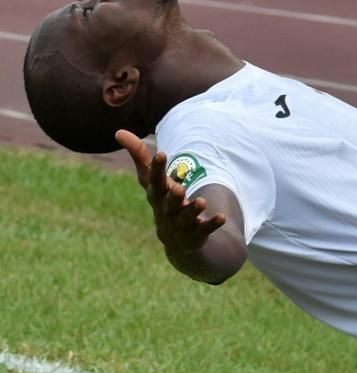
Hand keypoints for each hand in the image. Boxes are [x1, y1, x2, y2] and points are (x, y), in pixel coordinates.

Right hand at [115, 129, 225, 251]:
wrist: (176, 241)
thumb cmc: (163, 201)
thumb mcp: (152, 181)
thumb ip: (140, 157)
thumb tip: (118, 132)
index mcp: (157, 195)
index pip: (154, 180)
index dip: (156, 168)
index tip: (161, 153)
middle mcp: (167, 210)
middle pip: (169, 202)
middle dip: (173, 196)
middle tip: (179, 188)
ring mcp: (182, 223)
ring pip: (187, 216)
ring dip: (193, 209)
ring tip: (202, 202)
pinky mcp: (197, 233)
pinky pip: (205, 228)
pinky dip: (213, 223)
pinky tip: (222, 217)